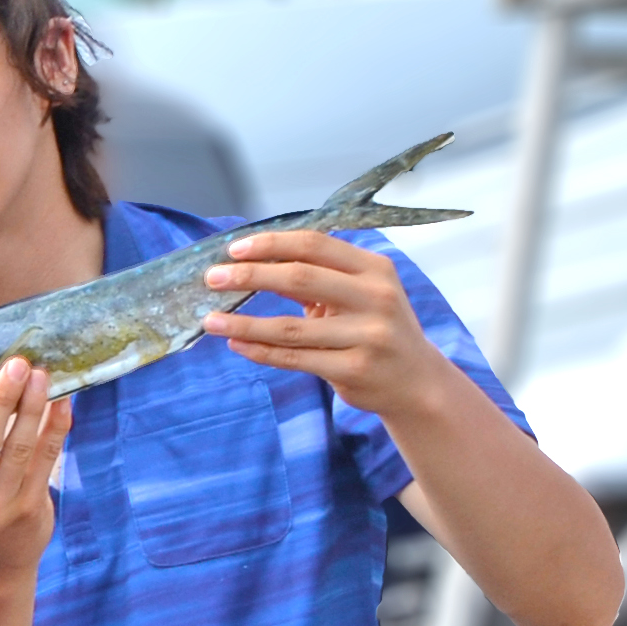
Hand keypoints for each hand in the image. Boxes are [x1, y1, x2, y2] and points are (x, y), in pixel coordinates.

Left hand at [203, 231, 450, 416]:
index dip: (271, 244)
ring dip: (243, 323)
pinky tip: (236, 343)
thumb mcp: (362, 293)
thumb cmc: (376, 328)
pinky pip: (294, 358)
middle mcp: (374, 297)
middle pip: (299, 278)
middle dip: (250, 276)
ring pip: (290, 327)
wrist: (416, 380)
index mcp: (374, 269)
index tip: (233, 249)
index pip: (315, 245)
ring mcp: (367, 335)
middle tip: (212, 279)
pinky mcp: (354, 368)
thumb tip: (254, 263)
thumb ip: (320, 277)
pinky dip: (259, 350)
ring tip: (210, 320)